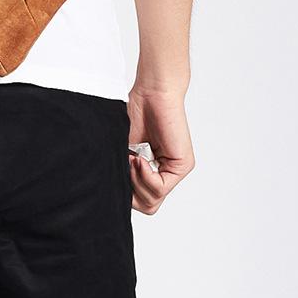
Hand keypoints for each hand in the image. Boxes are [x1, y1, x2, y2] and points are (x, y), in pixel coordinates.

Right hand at [127, 85, 194, 214]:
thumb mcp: (123, 149)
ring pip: (153, 201)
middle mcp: (167, 173)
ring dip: (136, 182)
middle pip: (147, 205)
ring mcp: (176, 171)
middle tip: (126, 164)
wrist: (151, 92)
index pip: (141, 199)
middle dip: (130, 190)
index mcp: (153, 170)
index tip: (119, 165)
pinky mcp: (182, 165)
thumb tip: (114, 194)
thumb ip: (123, 171)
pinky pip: (160, 188)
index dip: (125, 189)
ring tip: (132, 159)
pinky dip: (145, 176)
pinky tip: (140, 159)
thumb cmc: (135, 113)